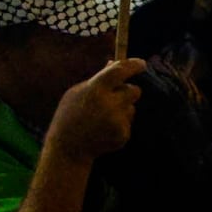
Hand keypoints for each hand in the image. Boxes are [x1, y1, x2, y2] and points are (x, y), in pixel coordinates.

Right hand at [39, 53, 147, 170]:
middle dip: (129, 91)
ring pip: (131, 108)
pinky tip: (104, 130)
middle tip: (117, 95)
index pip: (120, 71)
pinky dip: (119, 124)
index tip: (142, 63)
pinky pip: (128, 123)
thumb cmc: (70, 115)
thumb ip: (98, 78)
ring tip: (103, 118)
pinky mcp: (123, 135)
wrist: (68, 148)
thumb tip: (114, 63)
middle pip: (135, 90)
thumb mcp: (77, 92)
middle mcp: (109, 104)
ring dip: (122, 109)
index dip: (133, 65)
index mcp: (95, 89)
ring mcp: (117, 121)